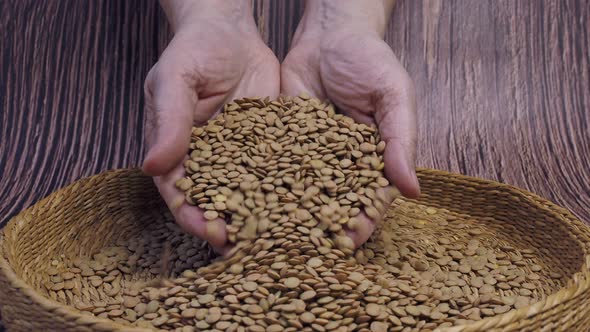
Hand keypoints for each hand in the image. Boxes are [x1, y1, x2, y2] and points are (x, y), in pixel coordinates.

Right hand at [142, 0, 279, 252]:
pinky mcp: (271, 146)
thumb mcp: (173, 81)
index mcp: (178, 153)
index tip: (212, 232)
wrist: (229, 31)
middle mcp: (211, 162)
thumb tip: (151, 165)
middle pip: (219, 203)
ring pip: (252, 195)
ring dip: (264, 218)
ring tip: (283, 238)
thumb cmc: (192, 52)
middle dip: (233, 228)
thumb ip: (168, 122)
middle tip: (252, 248)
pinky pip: (280, 171)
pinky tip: (307, 203)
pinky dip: (291, 190)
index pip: (182, 194)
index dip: (194, 216)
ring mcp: (241, 157)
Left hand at [281, 0, 418, 246]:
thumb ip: (401, 140)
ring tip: (269, 238)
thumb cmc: (370, 59)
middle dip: (318, 228)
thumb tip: (413, 190)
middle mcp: (338, 163)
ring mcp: (308, 154)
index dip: (360, 221)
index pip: (367, 198)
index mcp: (371, 159)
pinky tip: (246, 202)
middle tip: (303, 252)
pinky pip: (272, 166)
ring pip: (297, 191)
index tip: (348, 242)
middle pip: (329, 203)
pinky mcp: (281, 140)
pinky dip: (260, 184)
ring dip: (285, 215)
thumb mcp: (394, 95)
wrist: (329, 31)